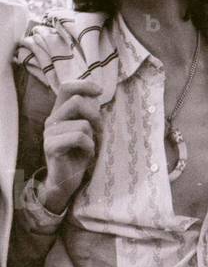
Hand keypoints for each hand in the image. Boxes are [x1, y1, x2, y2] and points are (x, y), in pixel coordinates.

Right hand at [40, 80, 102, 212]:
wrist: (66, 181)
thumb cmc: (79, 155)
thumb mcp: (87, 131)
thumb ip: (88, 114)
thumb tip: (96, 96)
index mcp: (59, 113)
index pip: (67, 87)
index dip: (84, 85)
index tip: (100, 92)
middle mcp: (52, 120)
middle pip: (76, 102)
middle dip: (95, 116)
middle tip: (99, 132)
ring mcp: (49, 133)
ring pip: (82, 124)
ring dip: (93, 137)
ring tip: (89, 148)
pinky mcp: (51, 146)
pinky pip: (79, 137)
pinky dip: (89, 147)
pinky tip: (86, 155)